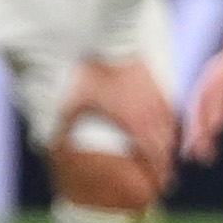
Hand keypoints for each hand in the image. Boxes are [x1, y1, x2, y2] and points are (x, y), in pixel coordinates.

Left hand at [58, 54, 178, 190]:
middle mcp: (150, 110)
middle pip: (166, 143)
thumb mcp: (72, 102)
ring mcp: (156, 95)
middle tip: (165, 179)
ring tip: (164, 156)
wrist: (109, 37)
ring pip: (171, 126)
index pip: (154, 153)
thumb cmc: (89, 72)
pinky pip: (169, 110)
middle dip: (167, 163)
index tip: (162, 185)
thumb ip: (65, 126)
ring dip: (168, 143)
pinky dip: (168, 124)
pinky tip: (160, 126)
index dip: (160, 171)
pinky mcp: (157, 82)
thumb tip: (51, 146)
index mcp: (134, 120)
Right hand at [181, 26, 222, 164]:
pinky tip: (192, 147)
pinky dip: (193, 128)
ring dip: (194, 132)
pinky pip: (196, 111)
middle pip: (203, 103)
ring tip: (193, 156)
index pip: (221, 89)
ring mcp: (206, 81)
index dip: (218, 108)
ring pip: (196, 109)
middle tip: (204, 153)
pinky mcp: (204, 89)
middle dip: (201, 128)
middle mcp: (214, 74)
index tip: (217, 129)